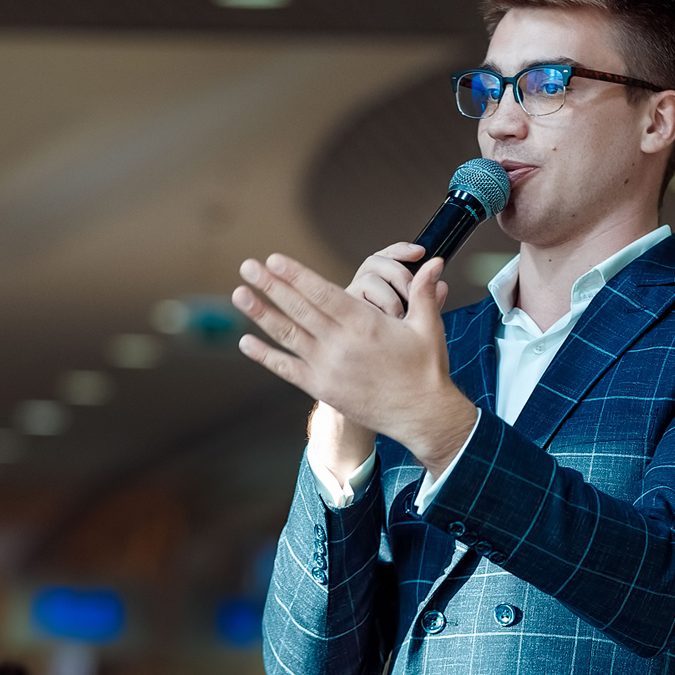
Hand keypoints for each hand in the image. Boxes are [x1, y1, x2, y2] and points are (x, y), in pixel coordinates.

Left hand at [233, 254, 475, 476]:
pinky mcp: (322, 388)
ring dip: (261, 314)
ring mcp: (328, 367)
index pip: (322, 293)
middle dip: (271, 285)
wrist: (422, 415)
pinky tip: (245, 342)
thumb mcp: (427, 327)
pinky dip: (265, 356)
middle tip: (248, 266)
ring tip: (240, 294)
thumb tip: (435, 262)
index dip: (296, 275)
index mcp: (365, 323)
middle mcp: (341, 344)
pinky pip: (287, 369)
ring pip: (288, 335)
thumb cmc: (426, 370)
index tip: (274, 259)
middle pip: (298, 308)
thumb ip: (423, 293)